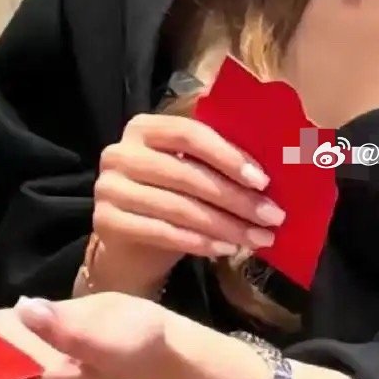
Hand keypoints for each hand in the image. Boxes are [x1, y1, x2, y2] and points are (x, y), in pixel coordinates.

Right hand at [90, 113, 284, 287]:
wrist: (128, 246)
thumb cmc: (169, 199)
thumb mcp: (189, 172)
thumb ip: (216, 163)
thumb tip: (269, 177)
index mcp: (144, 128)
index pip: (190, 133)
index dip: (228, 156)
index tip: (263, 181)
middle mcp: (120, 153)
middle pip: (188, 174)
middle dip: (236, 198)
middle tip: (271, 217)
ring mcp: (109, 188)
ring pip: (179, 207)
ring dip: (226, 225)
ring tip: (257, 239)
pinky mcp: (107, 222)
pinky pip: (163, 232)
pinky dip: (201, 243)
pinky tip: (226, 249)